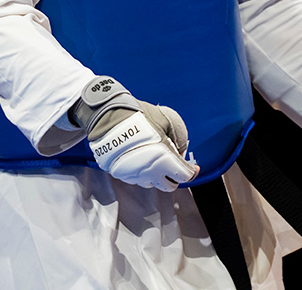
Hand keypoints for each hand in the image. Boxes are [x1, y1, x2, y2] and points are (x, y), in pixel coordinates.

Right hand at [72, 77, 198, 190]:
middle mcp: (150, 173)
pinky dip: (143, 171)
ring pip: (152, 183)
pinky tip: (141, 156)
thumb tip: (179, 150)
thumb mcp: (167, 118)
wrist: (108, 117)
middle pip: (169, 186)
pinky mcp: (122, 174)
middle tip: (174, 163)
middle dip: (174, 177)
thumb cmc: (139, 116)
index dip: (192, 172)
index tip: (193, 167)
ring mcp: (135, 176)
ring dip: (157, 175)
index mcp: (164, 160)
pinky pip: (137, 178)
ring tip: (155, 158)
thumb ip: (178, 137)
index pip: (185, 176)